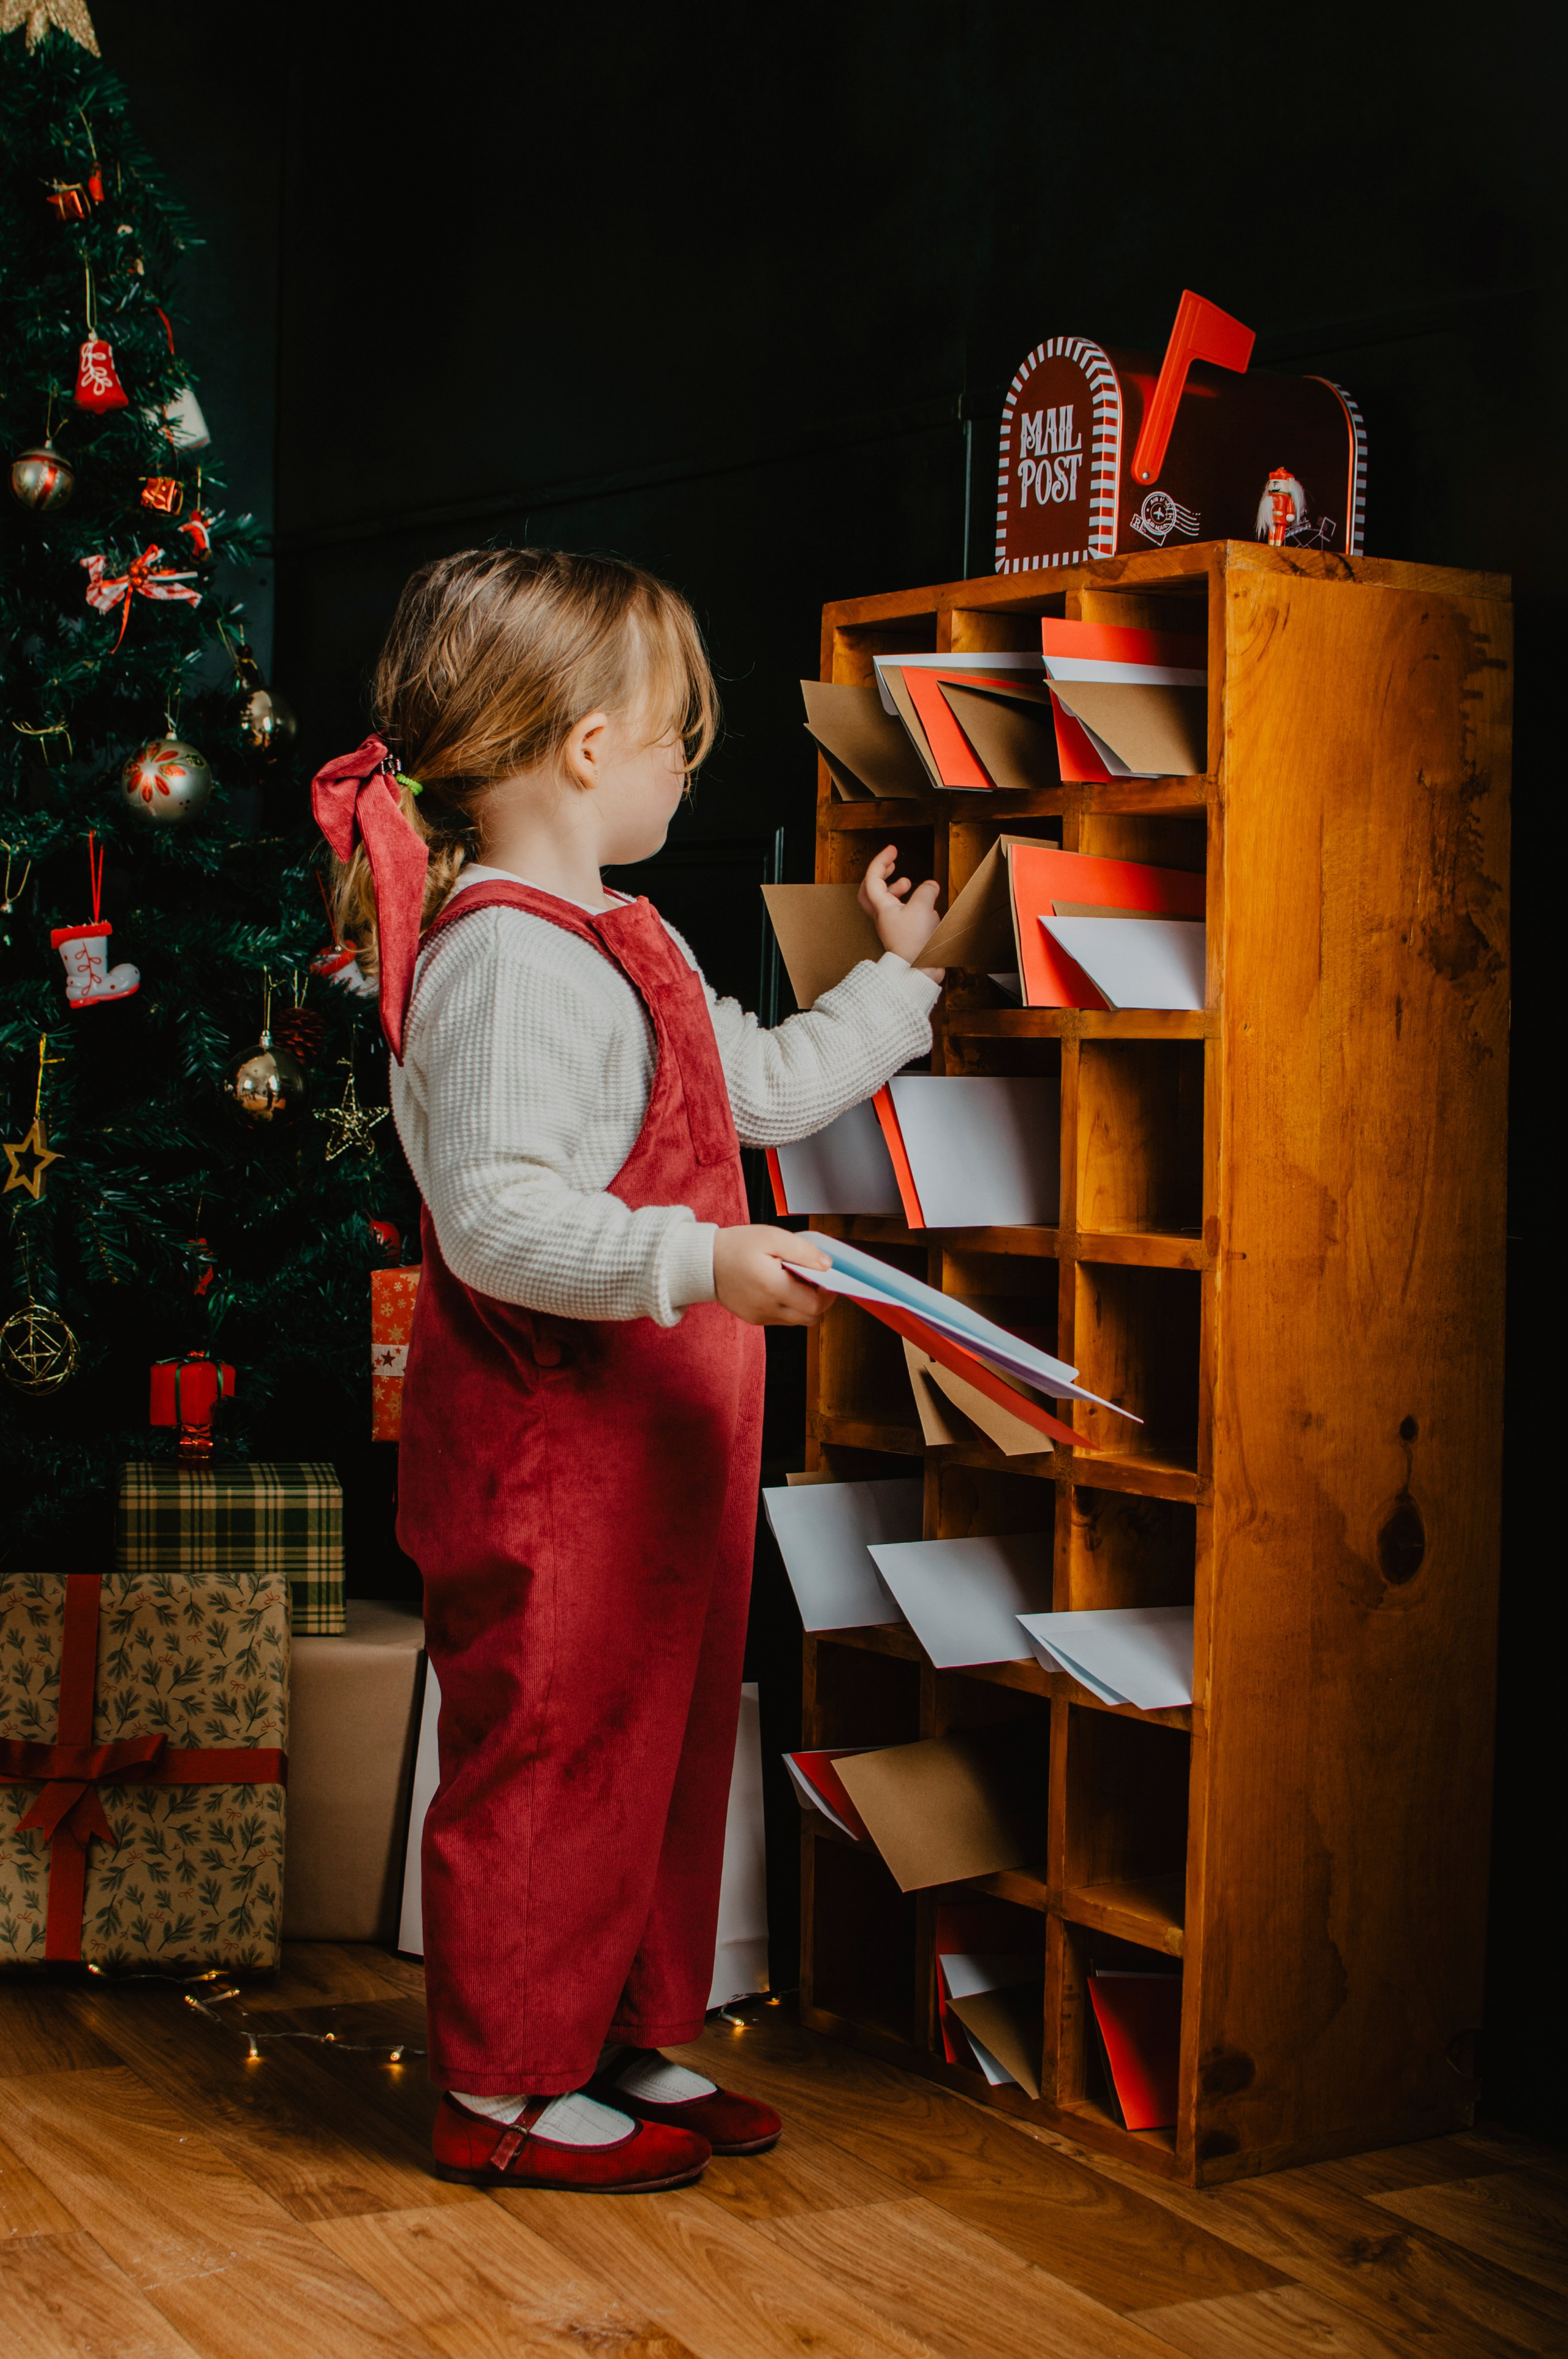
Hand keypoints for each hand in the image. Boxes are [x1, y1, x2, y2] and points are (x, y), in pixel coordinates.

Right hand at [713, 1227, 830, 1326]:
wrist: (704, 1261)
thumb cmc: (736, 1246)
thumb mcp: (772, 1237)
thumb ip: (803, 1251)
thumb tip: (827, 1265)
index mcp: (773, 1287)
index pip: (815, 1305)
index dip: (828, 1293)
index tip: (826, 1278)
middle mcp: (767, 1308)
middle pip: (809, 1317)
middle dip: (818, 1300)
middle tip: (813, 1279)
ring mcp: (759, 1316)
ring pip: (797, 1320)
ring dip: (804, 1305)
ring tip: (794, 1281)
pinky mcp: (753, 1318)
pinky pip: (781, 1319)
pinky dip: (788, 1307)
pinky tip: (780, 1287)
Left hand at [858, 844, 944, 975]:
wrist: (918, 970)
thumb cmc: (914, 943)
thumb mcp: (922, 908)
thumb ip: (927, 892)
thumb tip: (931, 886)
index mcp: (882, 907)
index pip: (873, 878)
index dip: (881, 861)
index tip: (892, 850)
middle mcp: (883, 916)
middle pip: (872, 890)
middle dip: (881, 873)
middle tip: (892, 862)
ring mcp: (892, 926)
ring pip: (886, 902)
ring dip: (895, 889)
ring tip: (908, 882)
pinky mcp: (902, 934)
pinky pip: (902, 914)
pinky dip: (911, 905)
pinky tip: (924, 905)